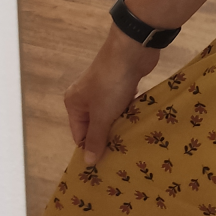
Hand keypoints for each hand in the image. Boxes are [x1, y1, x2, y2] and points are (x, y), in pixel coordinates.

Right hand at [63, 27, 159, 165]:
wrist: (132, 51)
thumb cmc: (111, 84)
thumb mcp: (102, 115)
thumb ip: (96, 138)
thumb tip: (88, 162)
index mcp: (75, 104)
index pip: (80, 135)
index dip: (92, 149)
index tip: (107, 164)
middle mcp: (86, 97)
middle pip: (96, 125)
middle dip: (109, 138)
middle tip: (123, 157)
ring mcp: (105, 90)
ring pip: (112, 116)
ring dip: (122, 126)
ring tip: (134, 144)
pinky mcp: (122, 84)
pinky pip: (124, 105)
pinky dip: (131, 113)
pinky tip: (141, 125)